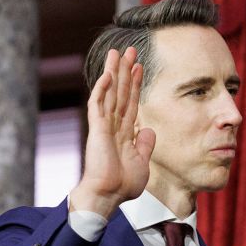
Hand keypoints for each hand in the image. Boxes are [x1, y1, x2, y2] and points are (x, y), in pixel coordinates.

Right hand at [71, 47, 154, 219]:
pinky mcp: (96, 130)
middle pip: (120, 92)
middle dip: (125, 71)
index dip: (135, 84)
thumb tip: (148, 130)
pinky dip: (101, 90)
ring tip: (117, 52)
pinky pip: (98, 105)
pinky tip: (106, 75)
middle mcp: (112, 126)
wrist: (108, 196)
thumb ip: (145, 144)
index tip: (140, 67)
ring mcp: (103, 127)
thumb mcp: (142, 162)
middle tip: (129, 50)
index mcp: (123, 133)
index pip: (130, 102)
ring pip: (109, 93)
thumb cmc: (122, 185)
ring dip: (113, 72)